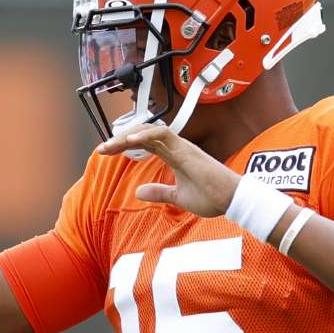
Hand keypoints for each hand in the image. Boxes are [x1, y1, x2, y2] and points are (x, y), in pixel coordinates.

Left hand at [96, 124, 239, 216]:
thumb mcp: (177, 197)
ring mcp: (181, 146)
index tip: (105, 152)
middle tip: (101, 149)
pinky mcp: (186, 150)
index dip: (123, 145)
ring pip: (149, 131)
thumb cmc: (212, 197)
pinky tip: (130, 141)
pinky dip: (146, 135)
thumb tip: (139, 192)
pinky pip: (163, 135)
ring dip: (128, 136)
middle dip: (120, 140)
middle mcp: (176, 147)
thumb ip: (159, 192)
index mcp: (174, 155)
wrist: (232, 201)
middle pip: (143, 135)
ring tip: (109, 145)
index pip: (144, 143)